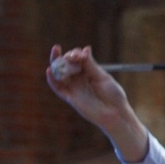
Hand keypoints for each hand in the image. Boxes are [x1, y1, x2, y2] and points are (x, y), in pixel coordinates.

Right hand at [45, 45, 148, 160]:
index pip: (77, 58)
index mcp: (89, 72)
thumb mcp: (102, 77)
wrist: (115, 114)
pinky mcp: (70, 97)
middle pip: (66, 64)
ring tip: (56, 53)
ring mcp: (74, 87)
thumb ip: (90, 65)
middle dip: (65, 56)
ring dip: (56, 63)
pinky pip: (57, 87)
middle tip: (69, 54)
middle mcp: (79, 78)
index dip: (76, 54)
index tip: (82, 55)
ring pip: (59, 73)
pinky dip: (52, 79)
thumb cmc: (113, 95)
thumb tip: (84, 49)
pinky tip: (49, 70)